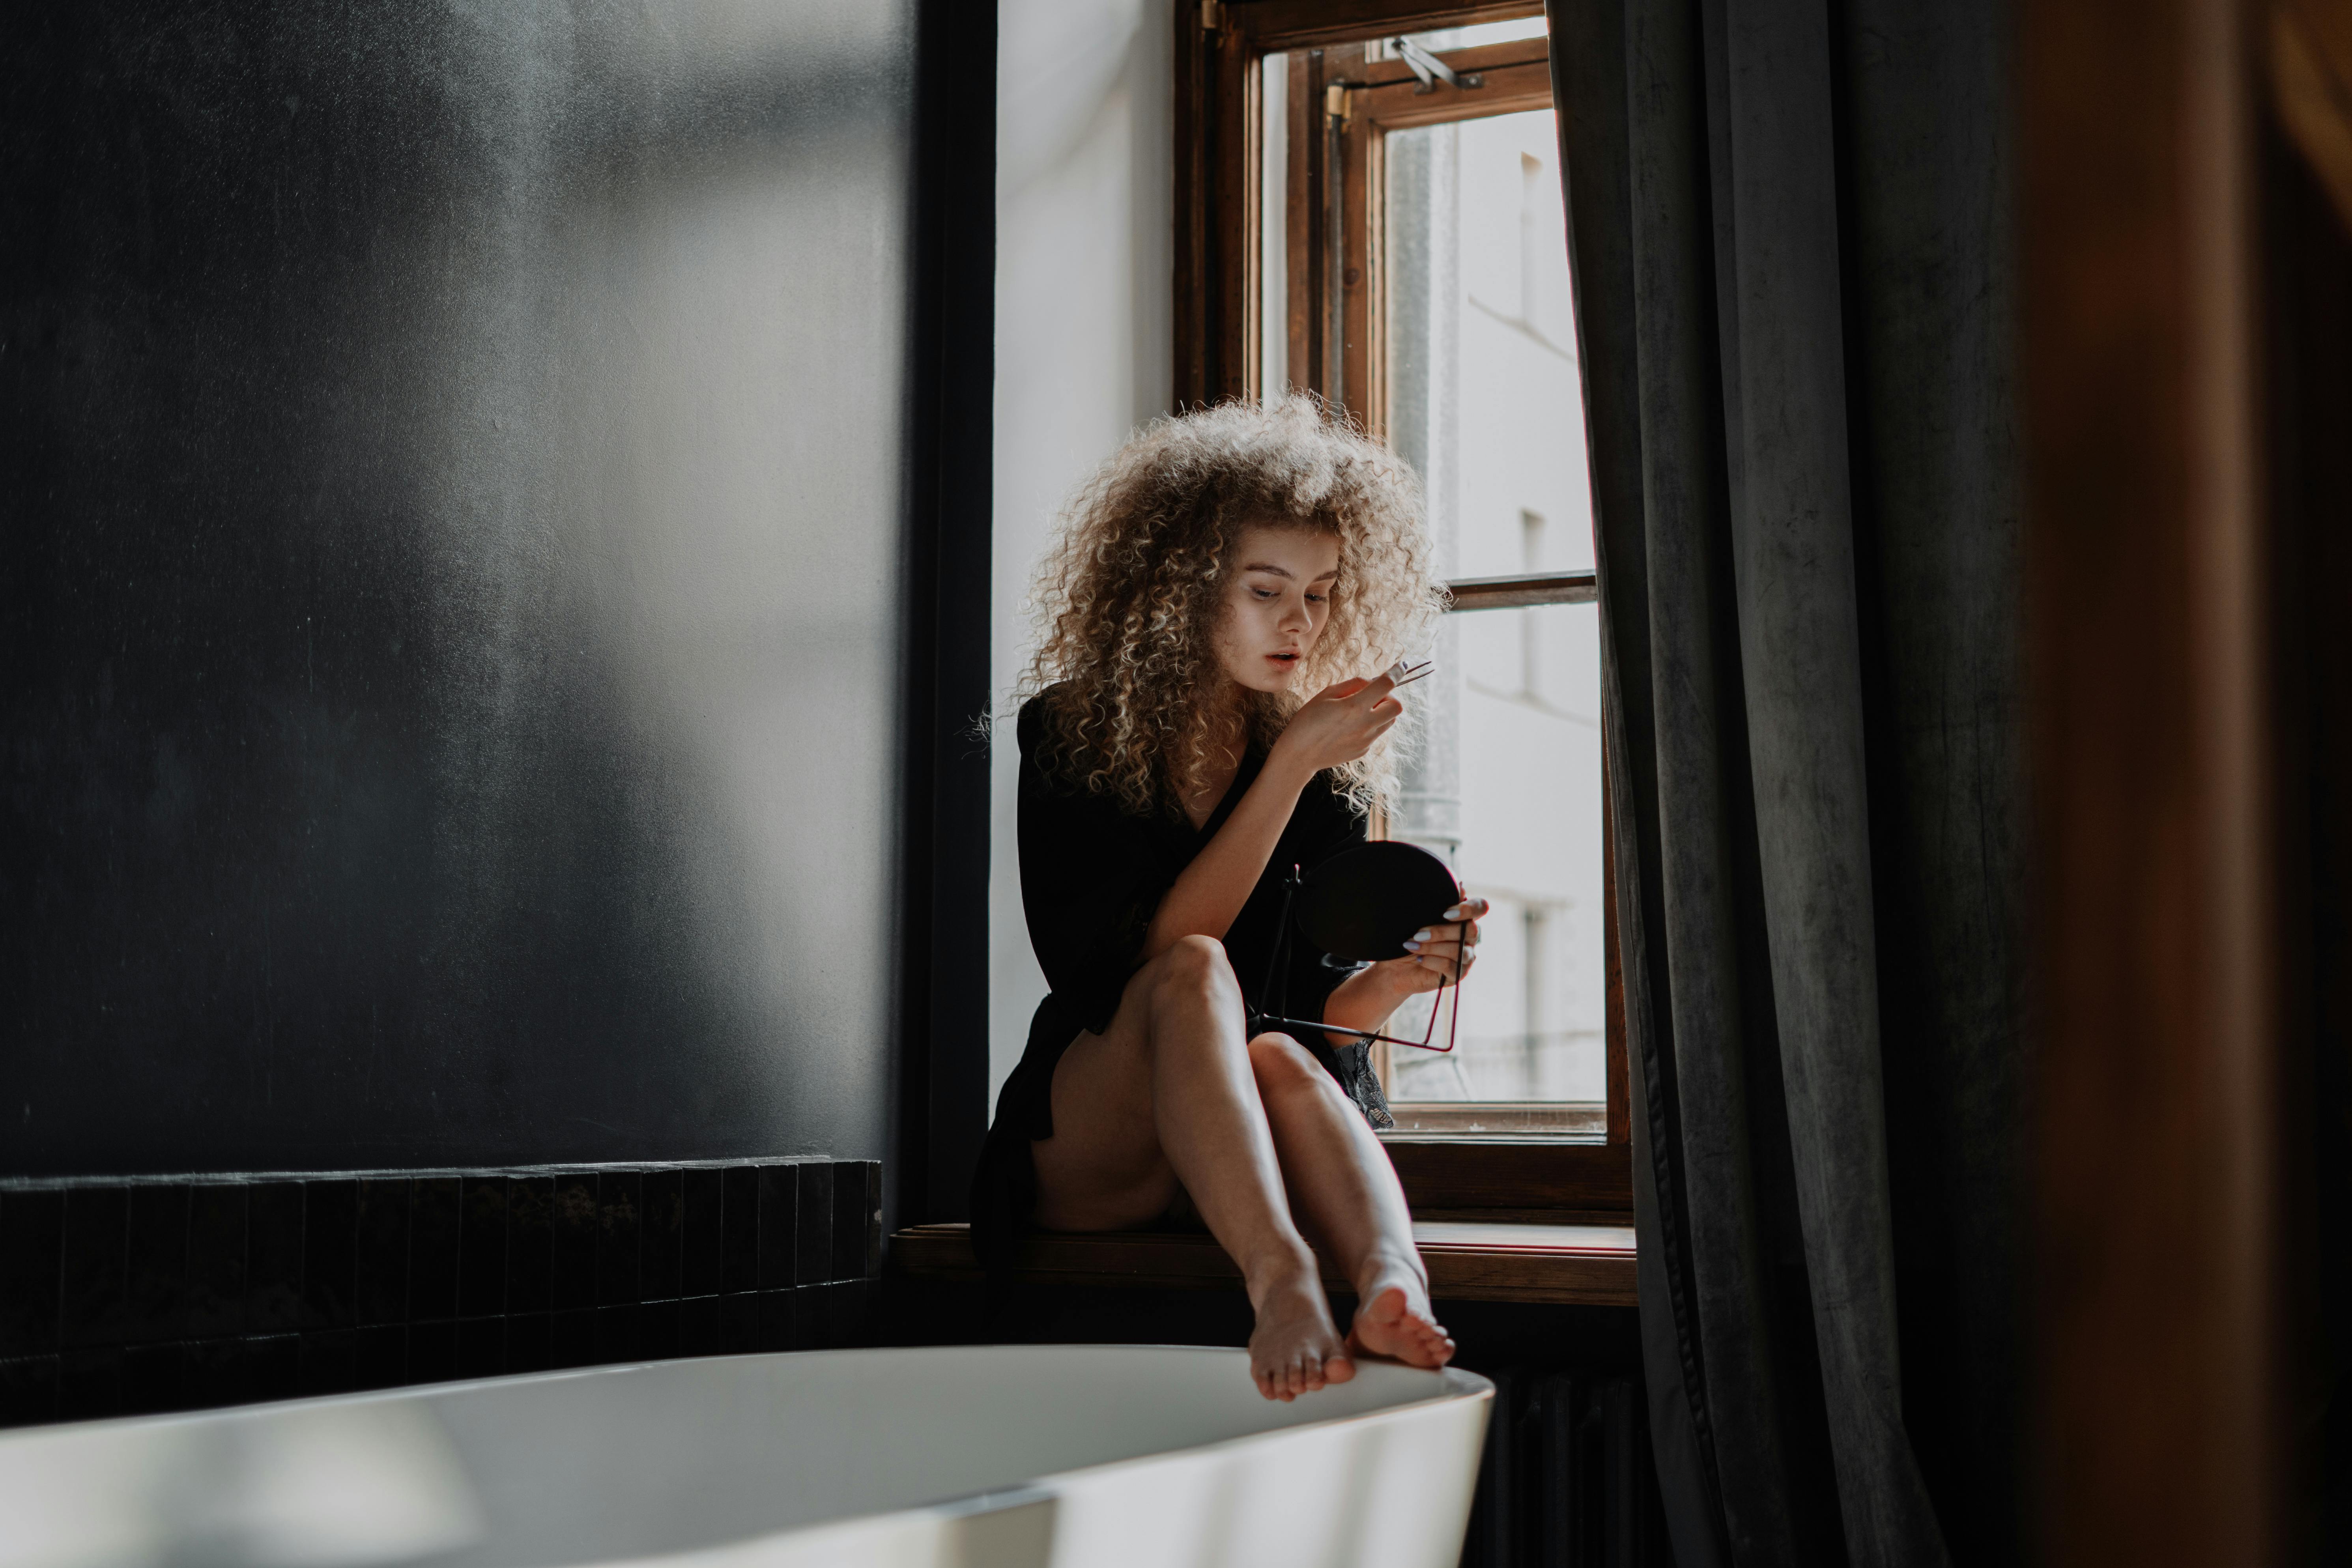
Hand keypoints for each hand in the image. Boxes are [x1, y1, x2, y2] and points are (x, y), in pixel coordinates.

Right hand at [1271, 673, 1402, 776]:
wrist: (1299, 755)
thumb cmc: (1308, 721)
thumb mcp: (1326, 694)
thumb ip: (1353, 685)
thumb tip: (1372, 681)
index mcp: (1354, 707)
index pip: (1386, 685)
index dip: (1396, 672)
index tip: (1401, 666)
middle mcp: (1365, 725)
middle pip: (1397, 707)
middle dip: (1389, 696)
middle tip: (1371, 695)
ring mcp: (1366, 740)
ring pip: (1389, 721)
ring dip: (1381, 711)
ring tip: (1359, 710)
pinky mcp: (1363, 750)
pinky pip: (1376, 733)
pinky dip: (1369, 725)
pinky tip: (1348, 727)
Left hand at [1388, 896, 1486, 993]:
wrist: (1395, 966)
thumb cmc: (1408, 936)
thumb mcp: (1419, 918)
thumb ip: (1438, 903)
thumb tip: (1460, 885)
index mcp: (1463, 918)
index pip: (1480, 907)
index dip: (1468, 909)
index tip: (1445, 914)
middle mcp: (1469, 937)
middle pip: (1470, 929)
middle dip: (1441, 931)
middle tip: (1418, 933)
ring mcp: (1466, 957)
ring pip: (1459, 950)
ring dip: (1432, 947)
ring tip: (1411, 945)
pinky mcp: (1457, 974)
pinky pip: (1451, 967)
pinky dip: (1432, 961)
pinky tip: (1418, 959)